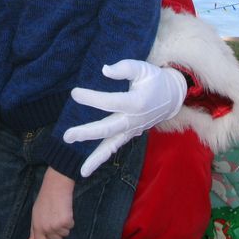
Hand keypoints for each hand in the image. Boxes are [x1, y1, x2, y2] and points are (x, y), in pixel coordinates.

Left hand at [28, 169, 73, 238]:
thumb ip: (33, 229)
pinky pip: (71, 226)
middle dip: (58, 231)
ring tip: (60, 211)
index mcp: (37, 226)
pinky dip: (70, 219)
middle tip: (55, 216)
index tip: (50, 232)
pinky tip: (65, 209)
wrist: (56, 185)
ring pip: (65, 233)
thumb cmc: (46, 198)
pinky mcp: (66, 221)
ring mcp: (56, 225)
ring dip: (64, 225)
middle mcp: (46, 227)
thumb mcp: (35, 213)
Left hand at [63, 60, 186, 176]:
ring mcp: (132, 130)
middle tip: (67, 136)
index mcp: (137, 102)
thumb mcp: (142, 68)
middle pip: (108, 129)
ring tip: (81, 170)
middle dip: (87, 133)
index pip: (111, 102)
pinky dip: (102, 158)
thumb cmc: (154, 79)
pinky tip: (88, 168)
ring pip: (112, 146)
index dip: (92, 98)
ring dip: (95, 157)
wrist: (172, 97)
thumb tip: (104, 70)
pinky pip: (115, 147)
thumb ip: (124, 68)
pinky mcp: (130, 135)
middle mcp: (134, 120)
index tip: (74, 93)